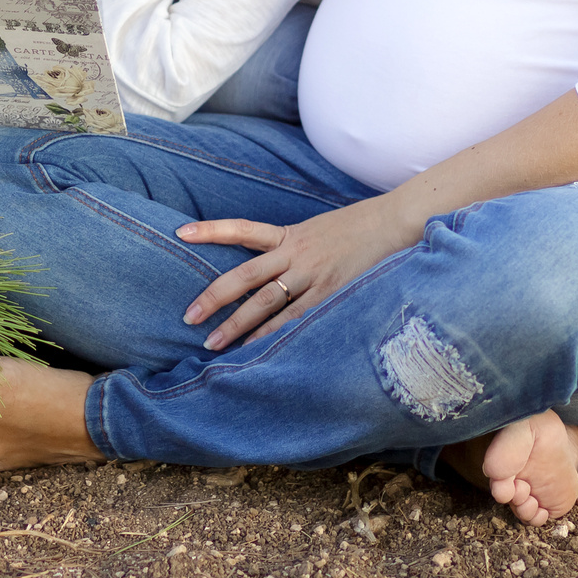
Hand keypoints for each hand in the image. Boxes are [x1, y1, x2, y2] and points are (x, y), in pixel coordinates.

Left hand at [177, 198, 417, 350]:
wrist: (397, 224)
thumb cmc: (358, 230)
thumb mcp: (318, 230)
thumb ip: (292, 248)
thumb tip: (268, 267)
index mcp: (290, 234)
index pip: (242, 229)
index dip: (211, 230)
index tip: (180, 233)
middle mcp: (296, 254)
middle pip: (245, 277)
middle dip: (213, 298)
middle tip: (188, 317)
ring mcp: (313, 277)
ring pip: (266, 304)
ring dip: (237, 327)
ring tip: (213, 346)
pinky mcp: (331, 296)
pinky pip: (297, 320)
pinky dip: (275, 337)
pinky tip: (258, 353)